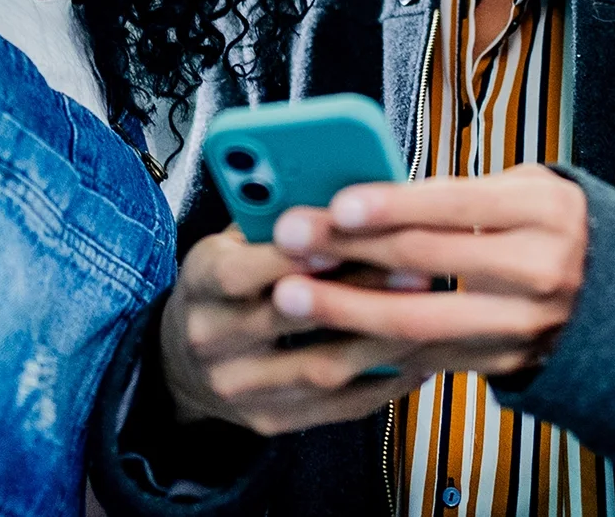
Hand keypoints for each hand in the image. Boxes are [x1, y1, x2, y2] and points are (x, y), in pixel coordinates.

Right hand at [159, 227, 424, 435]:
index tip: (348, 231)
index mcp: (200, 283)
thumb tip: (344, 193)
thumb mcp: (233, 241)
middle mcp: (211, 339)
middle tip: (417, 268)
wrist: (183, 363)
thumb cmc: (226, 284)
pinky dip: (384, 381)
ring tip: (431, 311)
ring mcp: (239, 388)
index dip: (294, 254)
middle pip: (289, 320)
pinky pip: (336, 408)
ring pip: (320, 369)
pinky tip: (421, 355)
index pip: (241, 272)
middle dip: (358, 291)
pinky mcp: (268, 420)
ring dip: (382, 340)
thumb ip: (277, 221)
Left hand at [269, 164, 586, 379]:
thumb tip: (368, 195)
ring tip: (290, 295)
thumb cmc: (553, 226)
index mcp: (545, 210)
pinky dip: (371, 346)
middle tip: (289, 237)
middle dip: (350, 249)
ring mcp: (523, 324)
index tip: (337, 202)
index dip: (394, 203)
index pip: (457, 204)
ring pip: (421, 320)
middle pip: (429, 259)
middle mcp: (540, 268)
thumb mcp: (526, 190)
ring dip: (346, 310)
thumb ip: (458, 194)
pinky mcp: (502, 363)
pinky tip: (326, 335)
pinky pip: (427, 356)